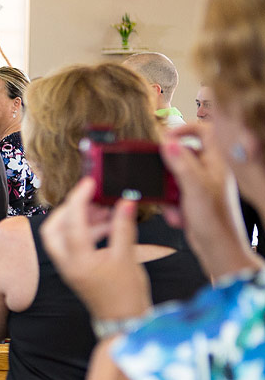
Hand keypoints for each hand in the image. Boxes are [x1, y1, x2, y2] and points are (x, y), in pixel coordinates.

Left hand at [40, 178, 149, 321]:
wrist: (124, 322)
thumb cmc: (127, 295)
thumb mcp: (128, 258)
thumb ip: (124, 227)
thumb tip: (125, 201)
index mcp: (79, 261)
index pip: (72, 223)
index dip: (80, 199)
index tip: (90, 183)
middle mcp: (67, 264)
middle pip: (53, 228)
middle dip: (68, 209)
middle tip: (90, 197)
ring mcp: (68, 267)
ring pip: (61, 235)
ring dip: (80, 219)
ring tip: (106, 209)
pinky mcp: (75, 269)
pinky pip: (72, 244)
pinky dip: (85, 231)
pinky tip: (107, 225)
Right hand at [160, 123, 259, 277]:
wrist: (218, 250)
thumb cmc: (215, 221)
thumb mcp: (194, 188)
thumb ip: (180, 163)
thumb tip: (167, 143)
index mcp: (217, 163)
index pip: (205, 131)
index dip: (185, 129)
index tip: (166, 137)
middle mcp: (209, 172)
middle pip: (183, 155)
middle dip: (169, 169)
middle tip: (161, 177)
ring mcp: (200, 186)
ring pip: (174, 177)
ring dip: (168, 191)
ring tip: (173, 205)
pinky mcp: (191, 201)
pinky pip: (173, 194)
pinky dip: (171, 205)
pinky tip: (177, 217)